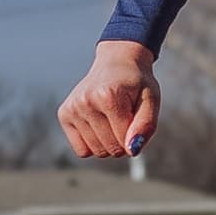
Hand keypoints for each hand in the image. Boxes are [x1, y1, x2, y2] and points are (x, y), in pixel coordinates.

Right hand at [61, 39, 160, 159]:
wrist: (117, 63)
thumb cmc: (137, 84)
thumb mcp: (151, 100)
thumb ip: (146, 125)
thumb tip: (132, 150)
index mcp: (108, 95)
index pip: (124, 141)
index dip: (135, 136)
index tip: (135, 118)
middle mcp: (86, 101)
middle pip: (110, 148)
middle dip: (123, 141)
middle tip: (125, 119)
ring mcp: (72, 108)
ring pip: (96, 151)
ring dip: (108, 143)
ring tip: (112, 119)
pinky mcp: (64, 114)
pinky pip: (82, 151)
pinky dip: (93, 144)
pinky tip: (98, 125)